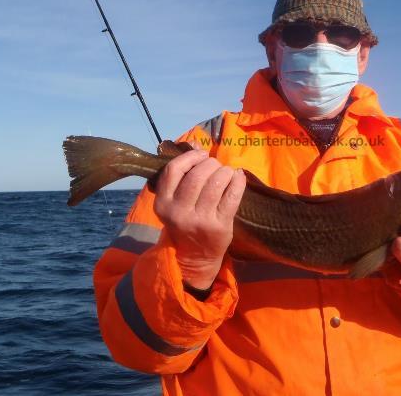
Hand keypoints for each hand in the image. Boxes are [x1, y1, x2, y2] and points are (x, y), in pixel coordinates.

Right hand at [154, 149, 245, 288]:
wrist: (194, 257)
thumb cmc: (185, 221)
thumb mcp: (174, 201)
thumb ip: (181, 175)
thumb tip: (196, 143)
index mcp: (163, 202)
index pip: (174, 169)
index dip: (190, 156)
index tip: (201, 155)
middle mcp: (179, 212)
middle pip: (197, 175)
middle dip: (211, 163)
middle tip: (216, 166)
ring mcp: (199, 220)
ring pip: (216, 183)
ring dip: (225, 171)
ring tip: (227, 172)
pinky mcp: (219, 226)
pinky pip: (232, 196)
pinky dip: (237, 181)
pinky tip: (238, 177)